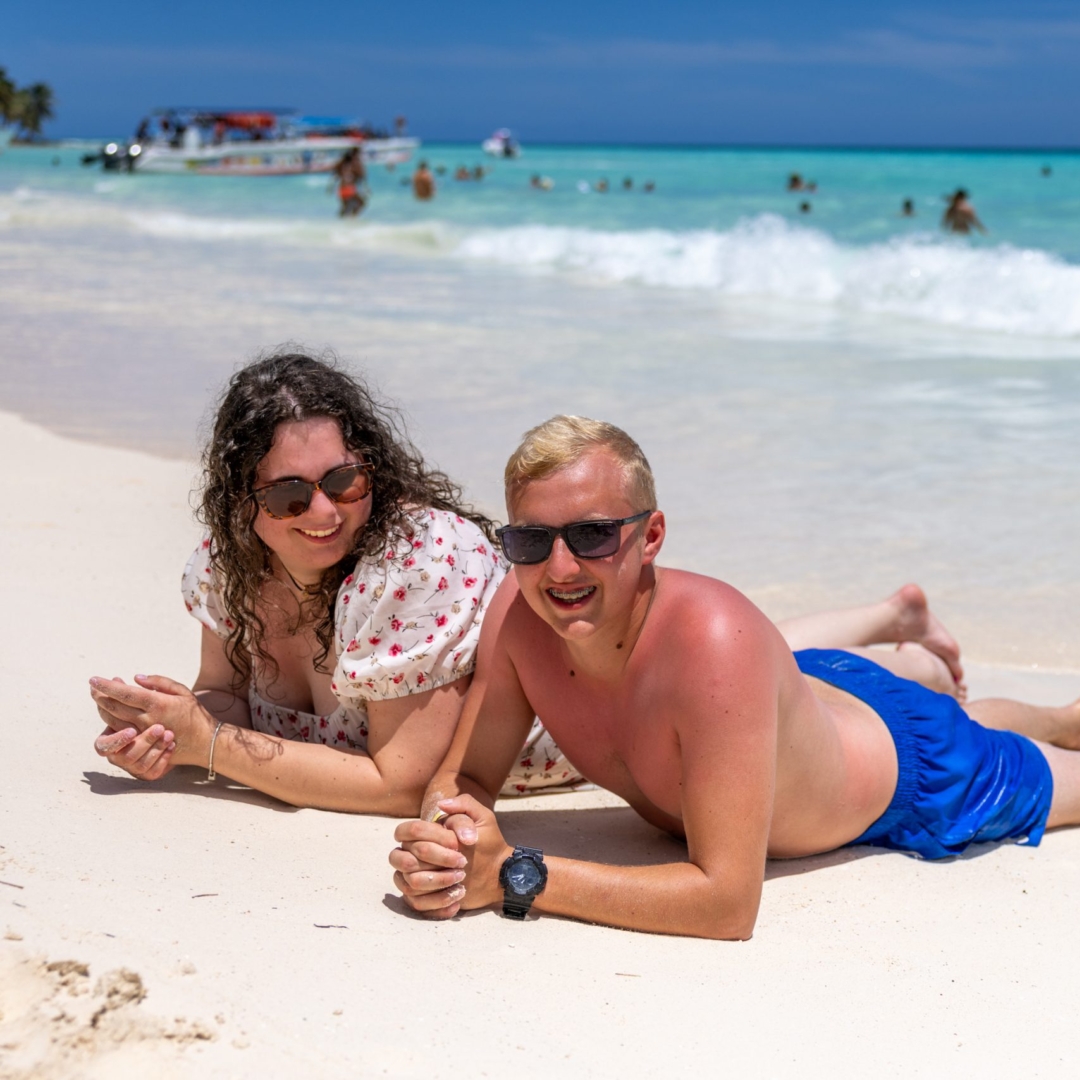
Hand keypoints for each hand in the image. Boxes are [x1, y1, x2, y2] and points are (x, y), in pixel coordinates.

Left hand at [90, 674, 216, 776]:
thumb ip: (160, 682)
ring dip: (102, 708)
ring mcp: (143, 733)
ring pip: (113, 721)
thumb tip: (136, 678)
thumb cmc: (195, 714)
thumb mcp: (183, 691)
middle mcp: (148, 720)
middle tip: (92, 685)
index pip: (125, 694)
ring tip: (99, 696)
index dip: (108, 686)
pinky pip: (120, 732)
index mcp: (158, 704)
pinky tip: (109, 711)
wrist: (204, 742)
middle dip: (100, 695)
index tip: (94, 679)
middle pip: (114, 707)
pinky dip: (111, 720)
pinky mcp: (142, 743)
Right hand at [390, 795, 510, 918]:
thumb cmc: (487, 843)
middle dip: (438, 862)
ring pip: (410, 883)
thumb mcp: (482, 819)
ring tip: (461, 882)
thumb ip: (464, 804)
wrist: (497, 871)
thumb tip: (442, 806)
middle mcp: (412, 855)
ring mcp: (413, 877)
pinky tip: (458, 898)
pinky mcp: (420, 898)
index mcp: (423, 834)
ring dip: (439, 883)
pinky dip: (439, 903)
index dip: (432, 838)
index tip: (457, 843)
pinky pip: (417, 903)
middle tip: (463, 863)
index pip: (407, 831)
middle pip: (406, 859)